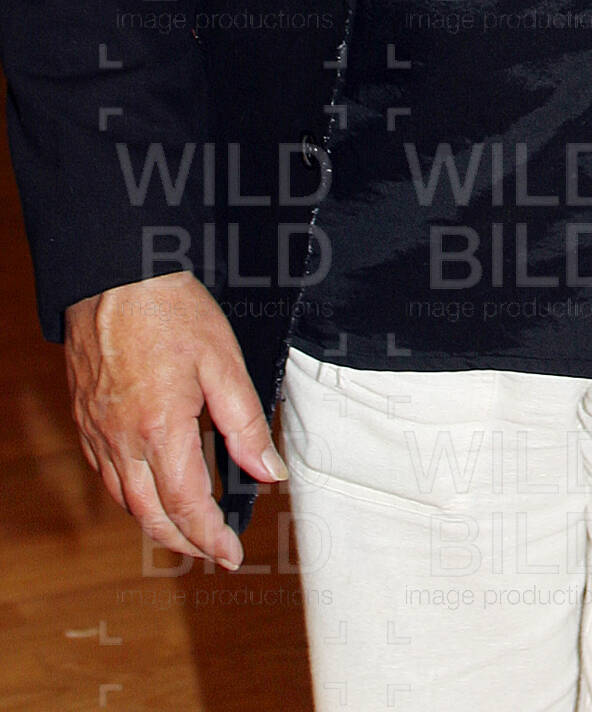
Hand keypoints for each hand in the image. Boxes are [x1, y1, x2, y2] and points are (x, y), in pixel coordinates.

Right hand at [64, 271, 285, 567]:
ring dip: (155, 523)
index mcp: (161, 429)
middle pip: (150, 516)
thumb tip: (268, 471)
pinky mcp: (85, 419)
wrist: (115, 275)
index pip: (187, 505)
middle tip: (211, 550)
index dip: (210, 537)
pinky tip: (148, 488)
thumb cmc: (170, 310)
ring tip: (186, 529)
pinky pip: (106, 474)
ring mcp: (98, 432)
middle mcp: (122, 440)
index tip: (231, 554)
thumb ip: (246, 422)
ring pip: (124, 500)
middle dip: (183, 542)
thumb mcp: (223, 361)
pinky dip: (130, 494)